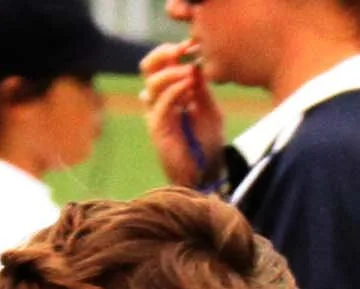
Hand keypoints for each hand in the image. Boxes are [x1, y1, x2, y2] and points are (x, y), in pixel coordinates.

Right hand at [140, 41, 224, 185]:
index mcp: (171, 94)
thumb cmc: (208, 144)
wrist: (205, 173)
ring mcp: (156, 113)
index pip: (162, 64)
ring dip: (172, 73)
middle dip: (163, 55)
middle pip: (148, 67)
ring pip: (152, 82)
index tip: (190, 44)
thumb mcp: (211, 111)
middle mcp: (160, 101)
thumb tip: (196, 64)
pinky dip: (175, 91)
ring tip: (189, 73)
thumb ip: (202, 89)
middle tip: (181, 51)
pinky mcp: (157, 127)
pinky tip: (189, 89)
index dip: (172, 51)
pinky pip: (161, 102)